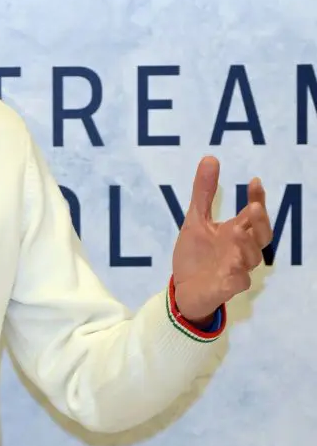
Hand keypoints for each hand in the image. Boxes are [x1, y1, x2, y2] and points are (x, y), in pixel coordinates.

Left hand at [171, 156, 272, 323]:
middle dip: (261, 221)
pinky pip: (238, 283)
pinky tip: (231, 268)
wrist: (182, 288)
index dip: (258, 199)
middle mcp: (241, 250)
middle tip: (254, 206)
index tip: (254, 181)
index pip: (254, 215)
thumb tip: (211, 158)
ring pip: (252, 259)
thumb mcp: (195, 219)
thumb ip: (203, 193)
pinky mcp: (227, 288)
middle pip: (262, 236)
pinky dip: (237, 276)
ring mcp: (237, 270)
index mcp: (236, 232)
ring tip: (235, 231)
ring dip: (246, 245)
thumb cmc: (196, 254)